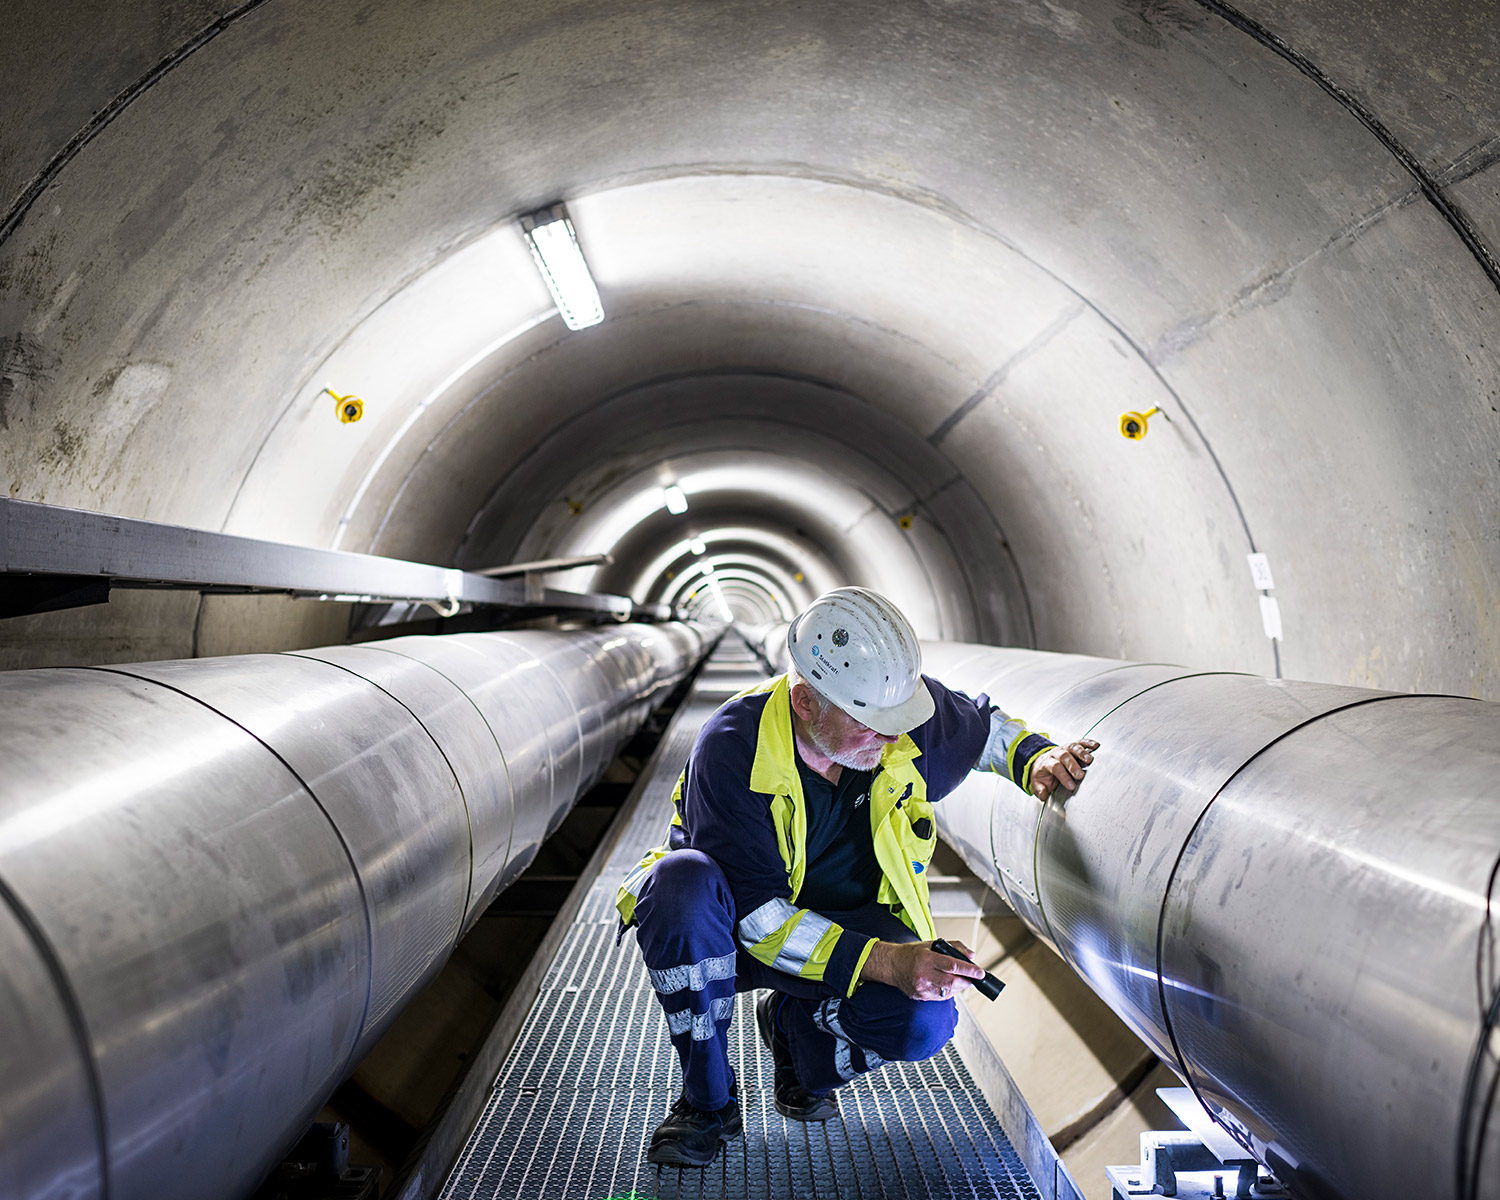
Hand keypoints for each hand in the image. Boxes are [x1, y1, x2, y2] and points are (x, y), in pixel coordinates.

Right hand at [863, 938, 984, 1000]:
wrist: (892, 965)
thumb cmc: (912, 953)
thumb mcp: (932, 944)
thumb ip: (954, 947)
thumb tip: (971, 955)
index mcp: (926, 959)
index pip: (952, 966)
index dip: (969, 970)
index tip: (980, 972)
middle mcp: (923, 974)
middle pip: (952, 982)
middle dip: (967, 982)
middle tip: (975, 979)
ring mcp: (922, 988)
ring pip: (947, 992)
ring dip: (959, 988)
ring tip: (963, 981)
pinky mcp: (921, 996)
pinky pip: (940, 997)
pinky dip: (949, 992)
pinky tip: (950, 985)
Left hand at [1031, 739, 1099, 801]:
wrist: (1042, 762)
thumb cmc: (1043, 774)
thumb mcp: (1038, 783)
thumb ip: (1040, 790)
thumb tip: (1043, 795)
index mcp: (1047, 762)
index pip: (1055, 767)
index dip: (1063, 776)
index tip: (1071, 786)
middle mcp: (1055, 753)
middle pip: (1064, 756)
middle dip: (1072, 765)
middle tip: (1080, 775)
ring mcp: (1064, 748)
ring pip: (1072, 747)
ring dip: (1081, 752)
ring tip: (1089, 759)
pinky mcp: (1072, 746)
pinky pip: (1080, 742)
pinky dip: (1088, 743)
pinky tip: (1096, 746)